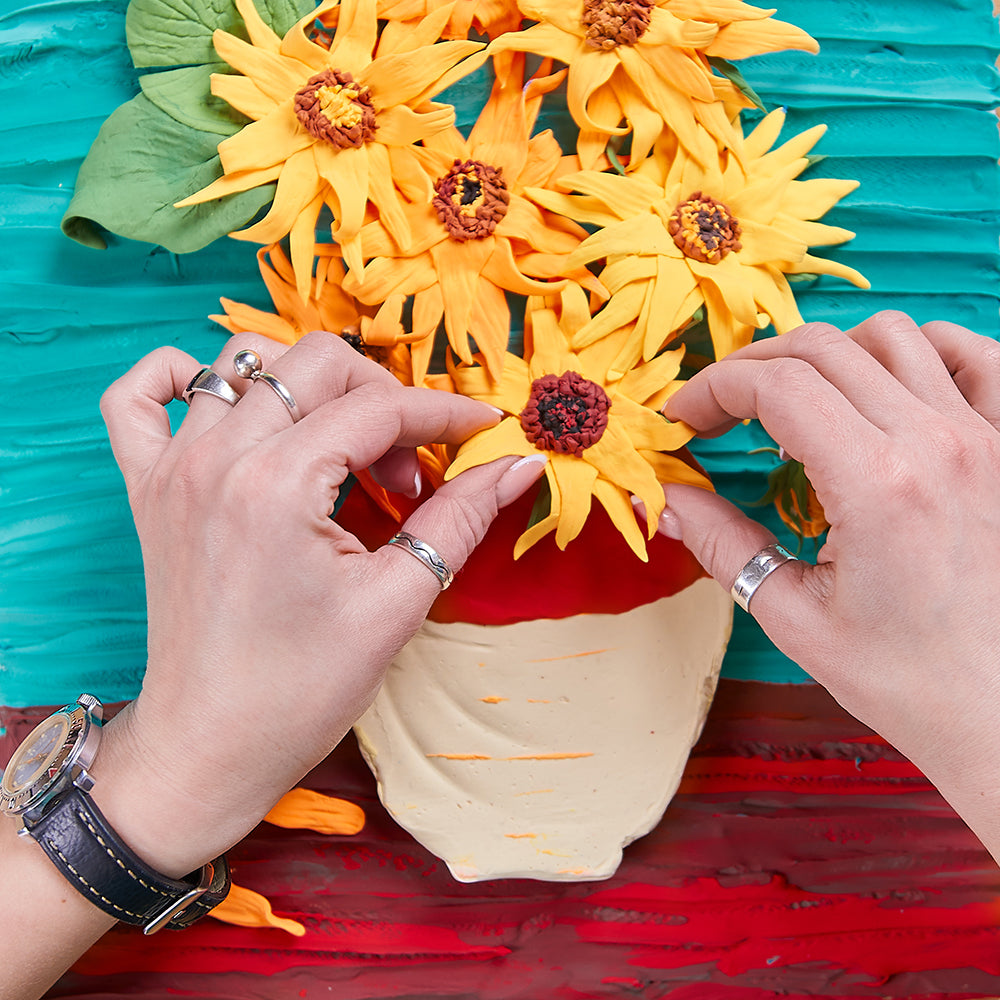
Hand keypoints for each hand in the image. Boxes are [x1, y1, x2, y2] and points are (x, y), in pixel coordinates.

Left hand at [89, 331, 545, 877]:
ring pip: (242, 362)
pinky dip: (181, 377)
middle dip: (382, 399)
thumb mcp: (397, 602)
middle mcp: (217, 459)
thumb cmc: (300, 690)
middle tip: (410, 471)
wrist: (209, 746)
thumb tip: (520, 466)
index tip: (482, 429)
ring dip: (309, 390)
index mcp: (278, 484)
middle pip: (316, 363)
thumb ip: (461, 518)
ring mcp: (172, 469)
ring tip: (341, 451)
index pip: (379, 407)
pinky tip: (233, 408)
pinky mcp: (147, 489)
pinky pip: (137, 397)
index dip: (445, 413)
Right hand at [661, 311, 999, 858]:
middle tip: (720, 414)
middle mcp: (935, 443)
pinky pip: (975, 354)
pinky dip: (921, 350)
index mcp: (876, 484)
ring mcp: (984, 437)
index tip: (684, 421)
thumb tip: (667, 501)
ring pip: (892, 334)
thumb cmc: (906, 681)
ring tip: (798, 404)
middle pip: (822, 348)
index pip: (776, 385)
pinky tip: (886, 388)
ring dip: (828, 355)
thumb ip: (721, 544)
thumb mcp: (793, 617)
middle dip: (751, 369)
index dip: (712, 389)